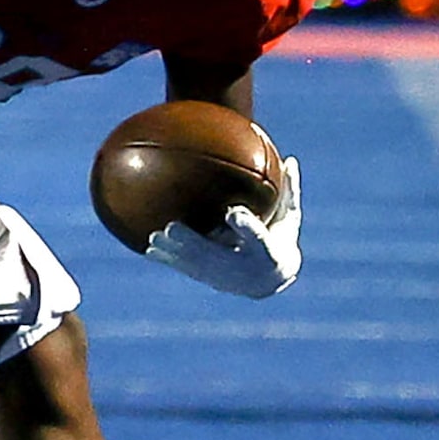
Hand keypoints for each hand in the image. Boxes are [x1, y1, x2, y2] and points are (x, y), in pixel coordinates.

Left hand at [146, 157, 302, 297]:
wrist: (268, 280)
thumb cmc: (277, 239)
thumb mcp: (288, 217)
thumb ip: (289, 192)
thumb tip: (291, 159)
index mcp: (266, 251)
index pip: (257, 238)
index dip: (245, 226)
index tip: (234, 213)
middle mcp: (243, 267)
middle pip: (216, 256)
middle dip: (195, 243)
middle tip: (172, 227)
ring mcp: (223, 276)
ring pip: (196, 265)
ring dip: (174, 253)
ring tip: (154, 239)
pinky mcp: (207, 277)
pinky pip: (186, 269)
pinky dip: (168, 260)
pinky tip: (146, 250)